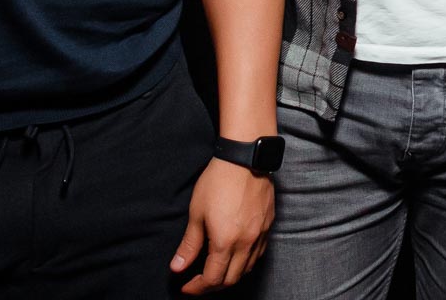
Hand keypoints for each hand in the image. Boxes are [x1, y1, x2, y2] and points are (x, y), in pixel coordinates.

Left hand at [170, 159, 272, 292]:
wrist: (245, 158)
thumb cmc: (218, 182)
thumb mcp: (197, 213)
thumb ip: (189, 244)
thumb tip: (177, 267)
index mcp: (225, 242)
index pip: (212, 279)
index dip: (197, 287)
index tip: (186, 286)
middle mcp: (246, 243)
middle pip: (231, 279)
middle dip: (213, 286)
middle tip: (199, 282)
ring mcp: (260, 234)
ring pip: (248, 269)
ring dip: (231, 276)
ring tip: (217, 271)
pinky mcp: (268, 225)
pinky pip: (259, 253)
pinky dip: (246, 262)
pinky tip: (237, 256)